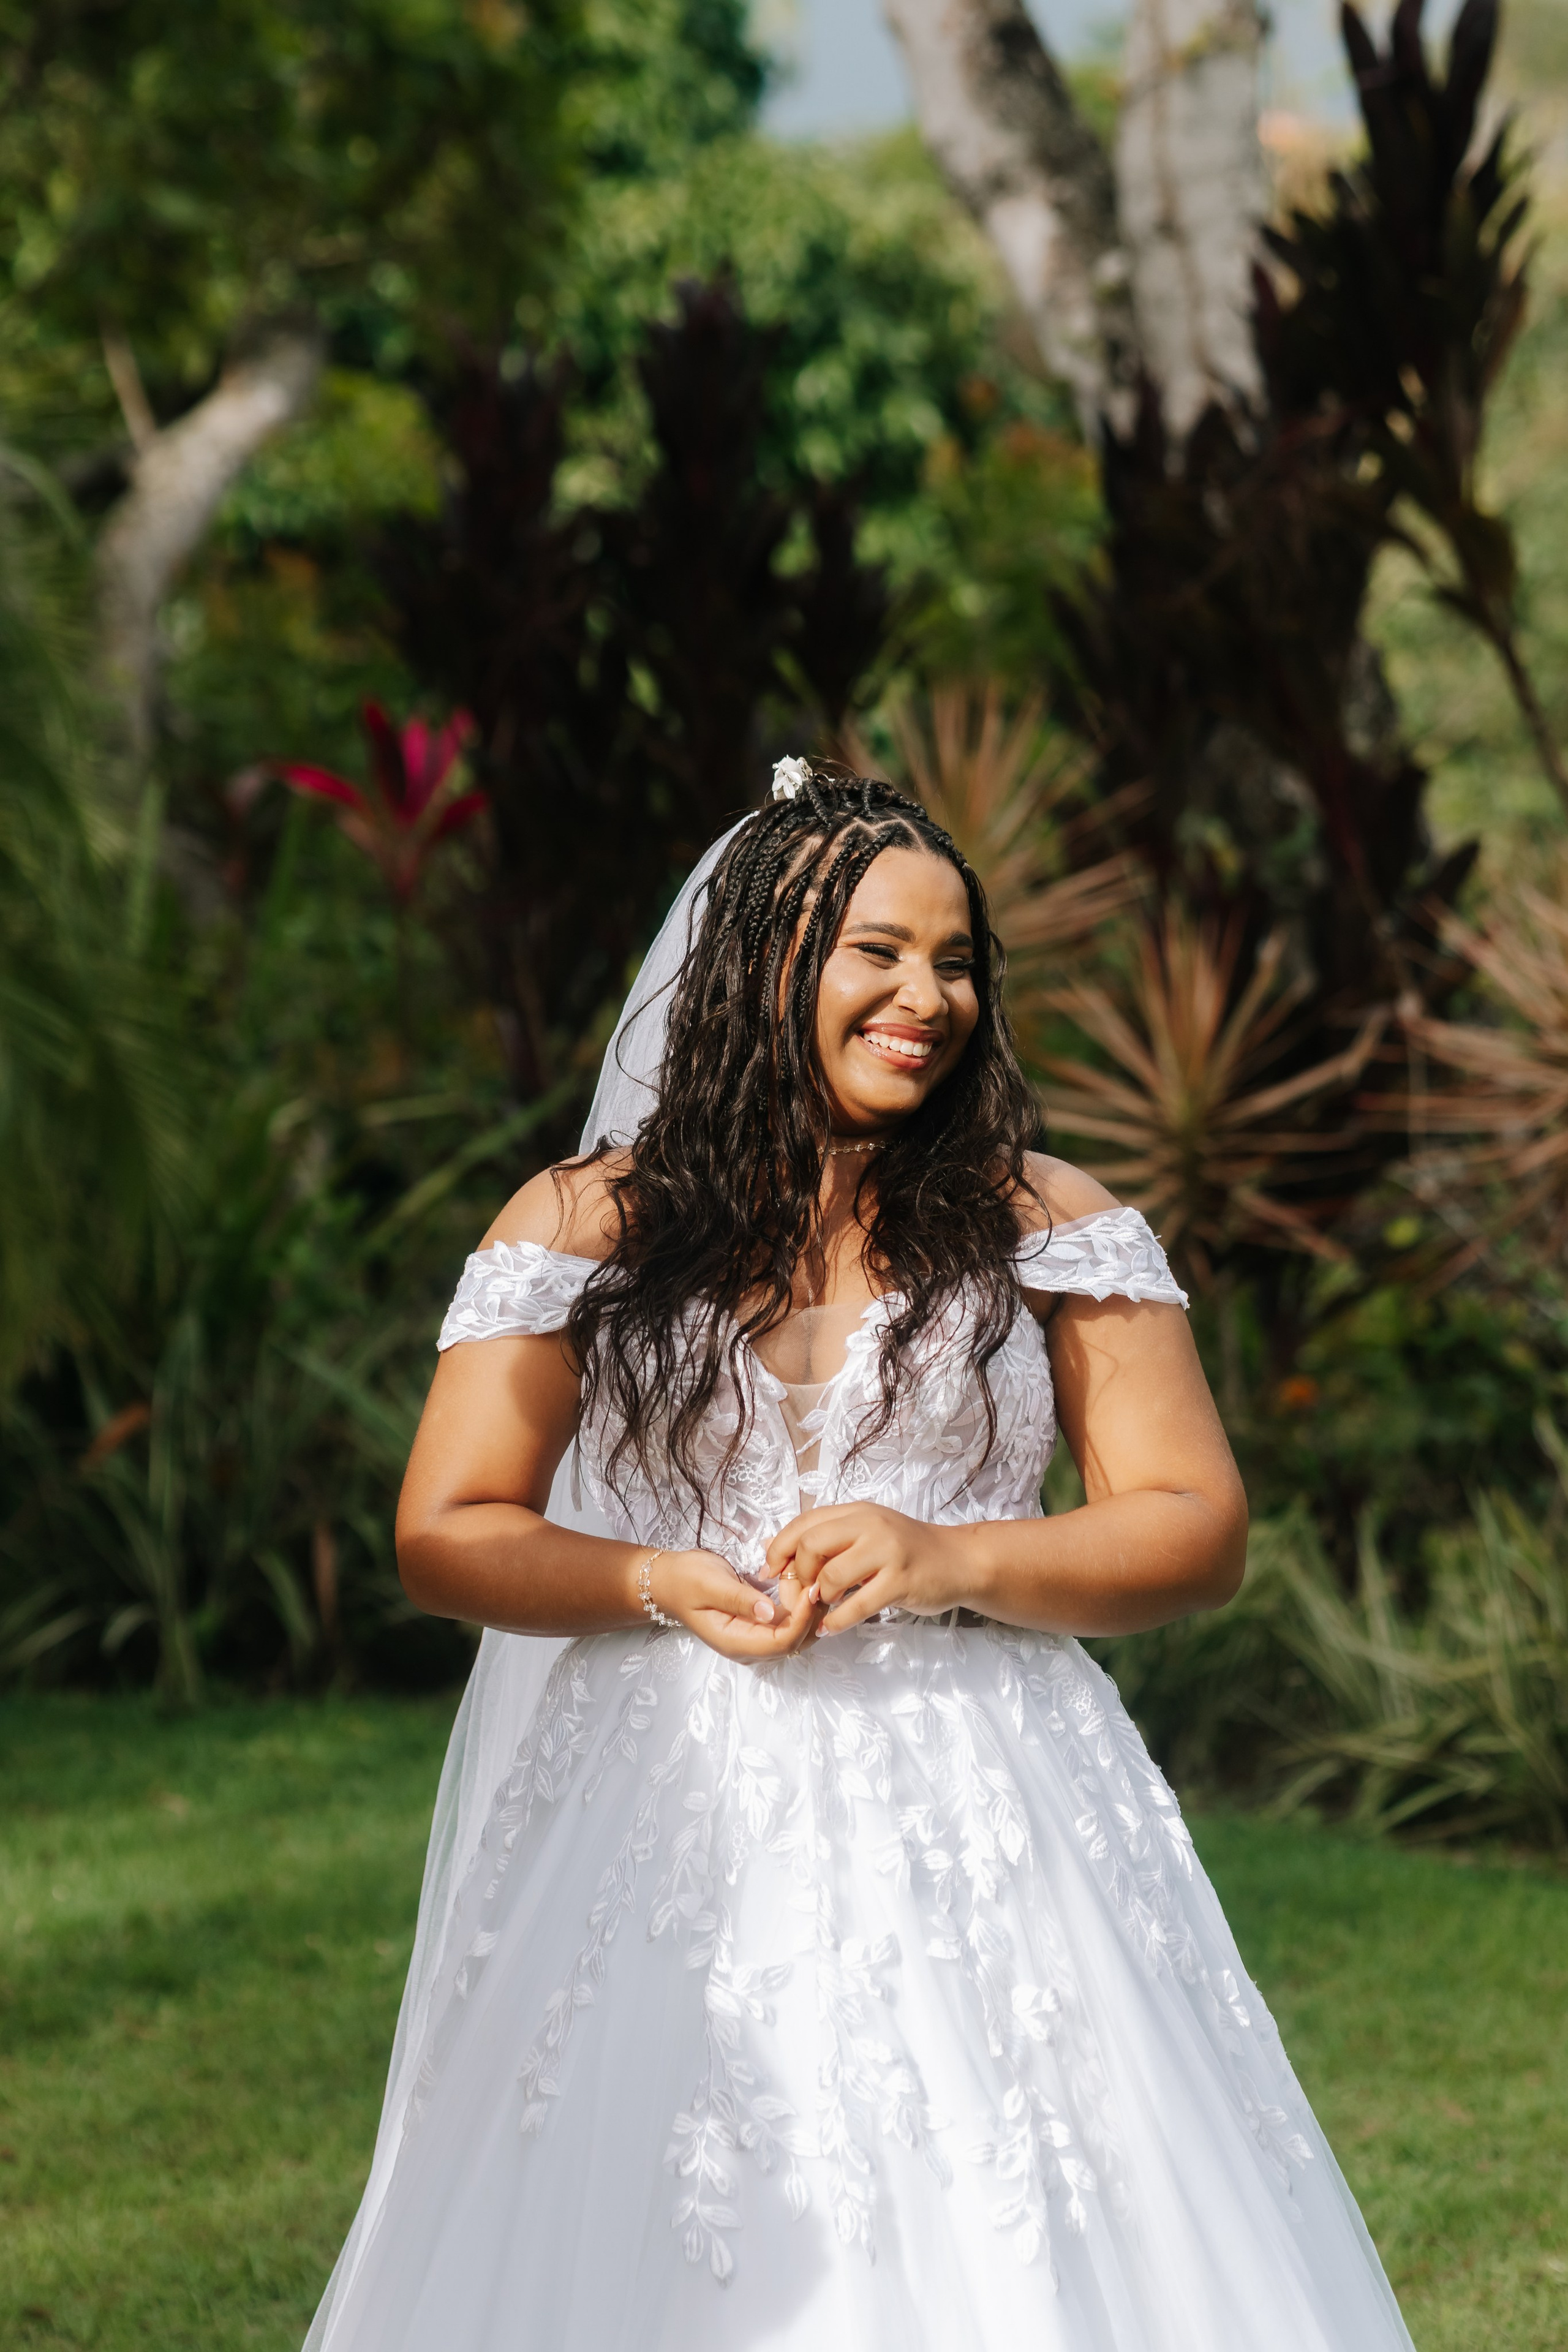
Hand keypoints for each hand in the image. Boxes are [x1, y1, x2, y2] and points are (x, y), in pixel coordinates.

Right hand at [648, 1548, 823, 1661]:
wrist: (670, 1581)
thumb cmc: (686, 1580)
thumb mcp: (709, 1584)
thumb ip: (739, 1599)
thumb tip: (769, 1612)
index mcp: (734, 1642)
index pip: (781, 1643)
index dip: (802, 1621)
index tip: (812, 1591)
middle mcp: (748, 1647)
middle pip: (794, 1644)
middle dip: (812, 1618)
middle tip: (821, 1584)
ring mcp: (754, 1638)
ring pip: (795, 1636)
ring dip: (810, 1614)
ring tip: (817, 1583)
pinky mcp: (759, 1626)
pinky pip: (787, 1624)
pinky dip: (801, 1608)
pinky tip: (806, 1586)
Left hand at [764, 1505, 971, 1635]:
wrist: (960, 1560)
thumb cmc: (909, 1551)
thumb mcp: (867, 1534)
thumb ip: (828, 1540)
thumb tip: (773, 1553)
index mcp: (857, 1512)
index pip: (804, 1523)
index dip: (778, 1549)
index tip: (769, 1573)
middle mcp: (871, 1525)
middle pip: (811, 1546)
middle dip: (796, 1576)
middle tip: (800, 1597)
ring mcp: (888, 1551)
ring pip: (831, 1576)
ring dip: (819, 1600)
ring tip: (823, 1609)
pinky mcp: (901, 1580)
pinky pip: (857, 1605)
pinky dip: (837, 1622)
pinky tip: (832, 1628)